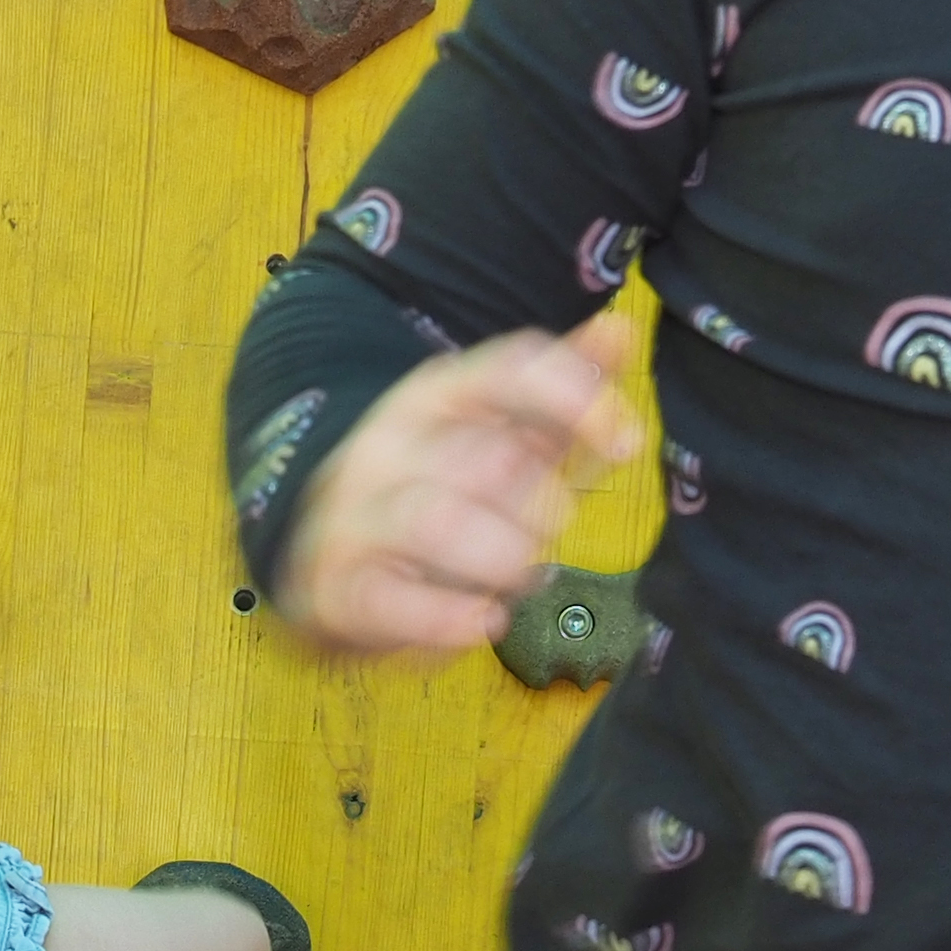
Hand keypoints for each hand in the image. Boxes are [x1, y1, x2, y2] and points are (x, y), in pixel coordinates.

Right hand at [273, 306, 646, 658]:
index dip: (576, 400)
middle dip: (541, 507)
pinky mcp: (341, 588)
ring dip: (502, 559)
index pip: (508, 370)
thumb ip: (560, 393)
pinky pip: (397, 602)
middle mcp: (389, 446)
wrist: (325, 564)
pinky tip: (483, 619)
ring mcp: (357, 516)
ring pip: (440, 522)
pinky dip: (453, 618)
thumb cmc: (437, 496)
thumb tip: (619, 332)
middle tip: (543, 532)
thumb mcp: (499, 436)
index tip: (625, 443)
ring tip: (515, 577)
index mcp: (434, 397)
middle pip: (487, 457)